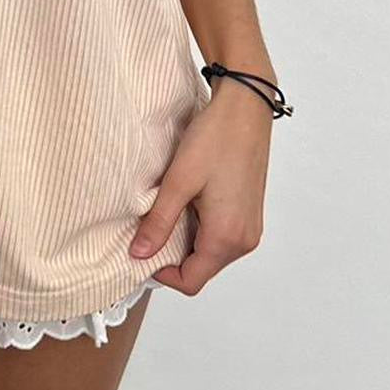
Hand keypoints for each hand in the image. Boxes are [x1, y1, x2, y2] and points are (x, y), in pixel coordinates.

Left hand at [128, 77, 272, 294]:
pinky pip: (221, 236)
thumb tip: (139, 254)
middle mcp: (244, 240)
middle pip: (201, 268)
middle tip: (149, 225)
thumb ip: (159, 222)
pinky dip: (200, 228)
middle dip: (172, 255)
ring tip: (168, 208)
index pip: (191, 281)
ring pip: (211, 252)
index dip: (162, 273)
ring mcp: (250, 227)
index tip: (140, 249)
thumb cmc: (216, 139)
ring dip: (186, 239)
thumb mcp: (179, 181)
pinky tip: (187, 201)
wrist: (245, 109)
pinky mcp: (249, 214)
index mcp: (227, 237)